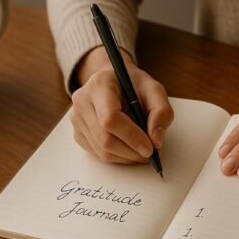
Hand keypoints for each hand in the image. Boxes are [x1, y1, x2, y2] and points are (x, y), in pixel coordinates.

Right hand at [70, 47, 173, 163]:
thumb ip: (161, 112)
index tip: (150, 148)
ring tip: (143, 150)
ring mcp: (76, 118)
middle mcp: (82, 101)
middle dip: (132, 151)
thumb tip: (156, 141)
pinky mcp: (78, 133)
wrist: (113, 81)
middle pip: (105, 138)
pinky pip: (98, 154)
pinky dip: (118, 157)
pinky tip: (129, 148)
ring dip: (127, 157)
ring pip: (102, 151)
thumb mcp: (154, 90)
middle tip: (151, 153)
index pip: (110, 119)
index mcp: (99, 85)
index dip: (131, 137)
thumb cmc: (133, 85)